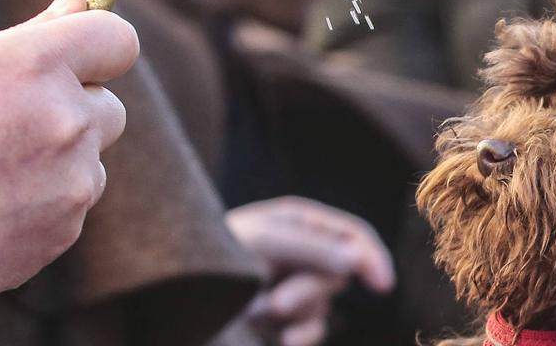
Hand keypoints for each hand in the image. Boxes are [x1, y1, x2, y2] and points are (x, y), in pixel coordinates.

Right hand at [0, 0, 139, 312]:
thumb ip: (27, 38)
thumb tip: (78, 3)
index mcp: (31, 66)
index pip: (117, 40)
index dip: (100, 48)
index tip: (84, 59)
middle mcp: (64, 121)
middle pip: (109, 107)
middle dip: (74, 112)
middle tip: (10, 125)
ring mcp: (70, 181)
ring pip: (89, 161)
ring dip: (57, 163)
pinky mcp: (64, 231)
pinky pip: (71, 207)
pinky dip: (41, 207)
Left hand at [226, 197, 394, 345]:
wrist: (173, 296)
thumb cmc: (215, 255)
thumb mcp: (264, 243)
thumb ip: (313, 248)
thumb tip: (357, 259)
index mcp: (299, 221)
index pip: (352, 235)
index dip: (370, 257)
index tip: (382, 285)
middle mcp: (301, 252)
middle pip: (338, 275)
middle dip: (310, 292)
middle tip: (277, 302)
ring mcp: (292, 287)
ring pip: (324, 306)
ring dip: (294, 314)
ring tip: (254, 313)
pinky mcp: (282, 321)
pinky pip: (311, 331)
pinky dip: (301, 337)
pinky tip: (283, 341)